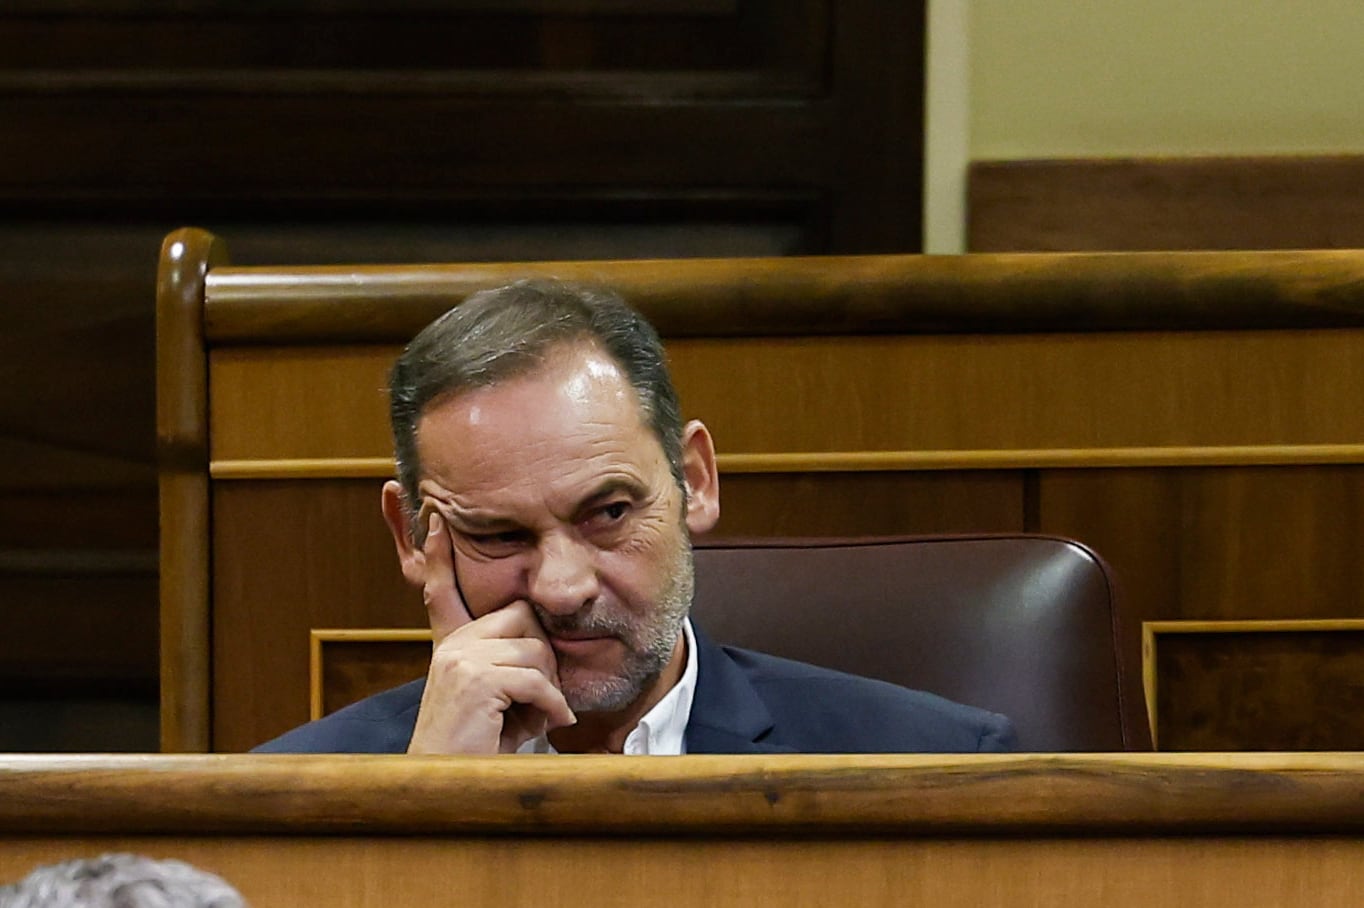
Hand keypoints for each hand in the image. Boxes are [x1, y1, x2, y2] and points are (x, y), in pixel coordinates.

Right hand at [407, 511, 575, 753]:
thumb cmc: (483, 749)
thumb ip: (515, 666)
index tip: (435, 520)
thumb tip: (547, 642)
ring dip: (549, 690)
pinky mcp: (474, 678)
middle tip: (539, 700)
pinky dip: (553, 704)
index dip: (436, 556)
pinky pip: (536, 678)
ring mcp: (460, 658)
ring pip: (536, 650)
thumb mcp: (502, 699)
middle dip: (545, 659)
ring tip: (534, 718)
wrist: (452, 787)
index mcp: (453, 645)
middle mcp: (453, 645)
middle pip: (525, 619)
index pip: (443, 590)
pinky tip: (552, 723)